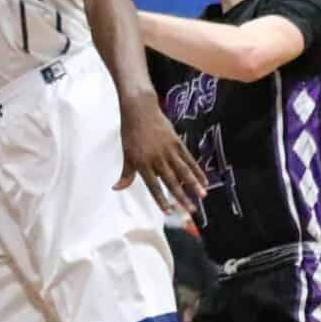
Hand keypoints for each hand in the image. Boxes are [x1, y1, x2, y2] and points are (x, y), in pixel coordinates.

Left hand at [116, 91, 206, 214]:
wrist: (140, 109)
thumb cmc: (130, 132)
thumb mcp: (126, 153)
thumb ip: (126, 174)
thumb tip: (116, 189)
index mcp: (142, 163)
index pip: (153, 186)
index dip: (161, 200)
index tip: (169, 212)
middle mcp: (156, 158)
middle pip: (171, 181)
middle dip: (182, 197)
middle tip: (191, 211)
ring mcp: (168, 150)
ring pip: (183, 170)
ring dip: (193, 185)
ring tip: (202, 196)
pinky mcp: (177, 142)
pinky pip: (188, 158)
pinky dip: (196, 170)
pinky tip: (204, 180)